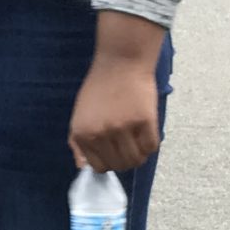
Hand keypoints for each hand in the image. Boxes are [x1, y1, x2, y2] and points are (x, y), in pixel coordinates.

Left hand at [68, 12, 166, 172]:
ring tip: (138, 141)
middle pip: (120, 165)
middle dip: (125, 160)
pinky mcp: (145, 122)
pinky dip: (151, 144)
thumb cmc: (99, 88)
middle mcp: (102, 133)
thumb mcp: (80, 115)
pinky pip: (152, 147)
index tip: (114, 152)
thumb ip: (78, 141)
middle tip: (128, 145)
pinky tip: (146, 133)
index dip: (109, 162)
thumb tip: (82, 166)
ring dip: (140, 154)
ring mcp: (124, 129)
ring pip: (136, 159)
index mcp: (83, 133)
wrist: (120, 64)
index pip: (99, 166)